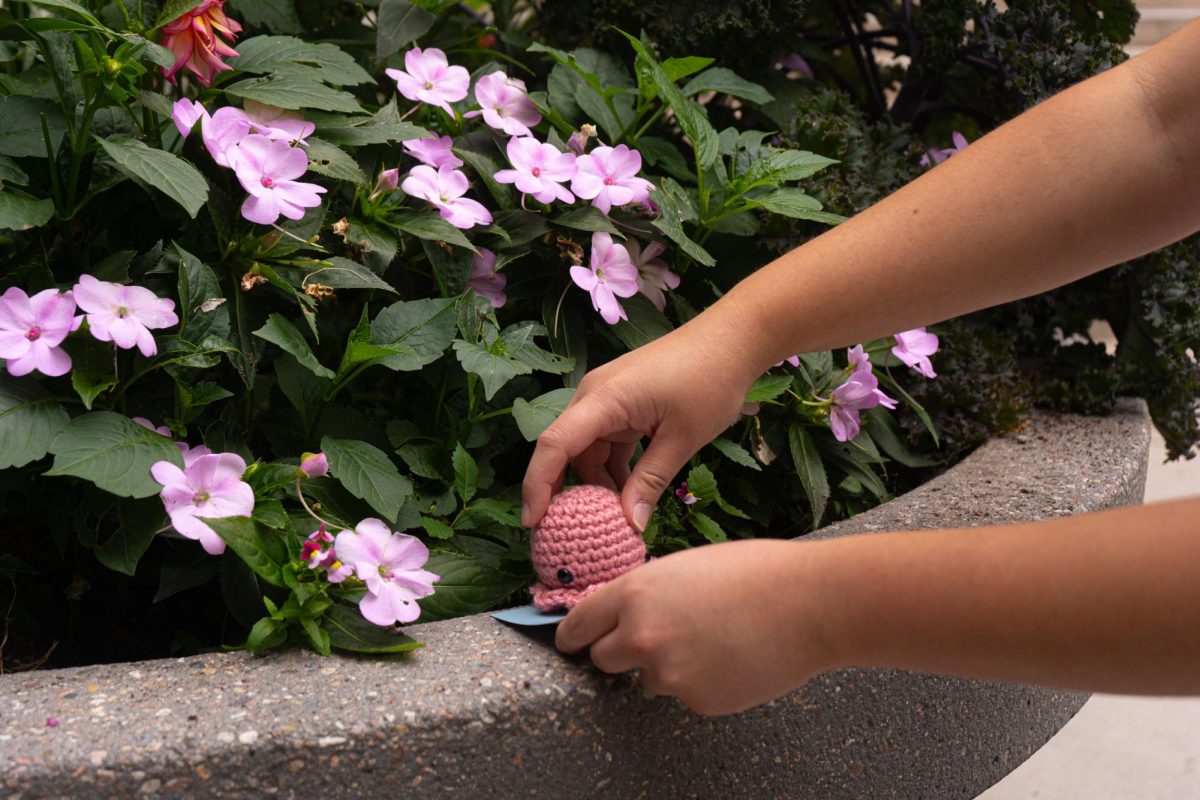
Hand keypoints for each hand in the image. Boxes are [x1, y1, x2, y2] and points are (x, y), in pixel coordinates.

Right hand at [521, 304, 762, 530]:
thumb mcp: (682, 439)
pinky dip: (615, 469)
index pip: (554, 445)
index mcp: (603, 399)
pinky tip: (631, 495)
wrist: (733, 339)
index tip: (534, 523)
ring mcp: (608, 399)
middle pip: (567, 451)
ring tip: (618, 521)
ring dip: (600, 484)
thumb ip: (651, 482)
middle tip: (581, 535)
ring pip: (589, 451)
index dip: (538, 485)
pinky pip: (608, 443)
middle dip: (571, 493)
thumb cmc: (710, 380)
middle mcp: (595, 396)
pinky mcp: (624, 403)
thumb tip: (630, 526)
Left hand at [555, 539, 838, 715]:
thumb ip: (645, 594)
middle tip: (650, 641)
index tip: (570, 642)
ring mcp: (668, 673)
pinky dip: (700, 682)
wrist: (808, 603)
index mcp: (635, 593)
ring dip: (665, 667)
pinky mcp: (696, 701)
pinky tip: (729, 657)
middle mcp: (642, 636)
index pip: (579, 624)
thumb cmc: (754, 572)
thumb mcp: (684, 567)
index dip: (572, 635)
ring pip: (647, 680)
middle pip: (602, 659)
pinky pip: (684, 694)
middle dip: (619, 653)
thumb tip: (621, 616)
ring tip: (710, 640)